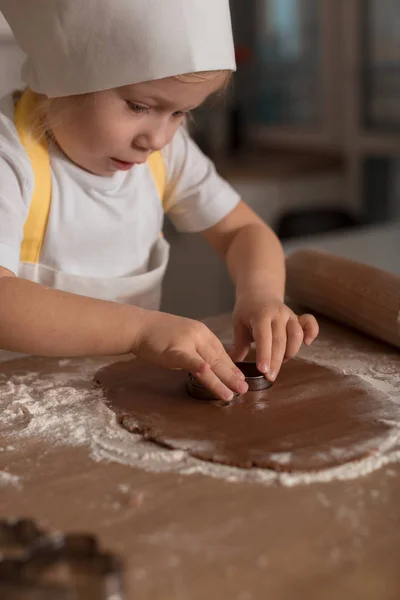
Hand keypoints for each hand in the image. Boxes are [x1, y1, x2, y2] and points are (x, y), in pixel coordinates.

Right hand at [133, 310, 247, 400]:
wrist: (138, 326)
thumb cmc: (157, 334)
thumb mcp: (183, 338)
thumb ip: (195, 349)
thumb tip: (206, 365)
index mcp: (202, 332)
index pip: (221, 352)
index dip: (231, 366)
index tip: (240, 378)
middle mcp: (198, 335)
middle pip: (219, 359)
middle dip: (232, 375)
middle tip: (244, 389)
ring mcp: (187, 342)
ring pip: (208, 363)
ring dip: (222, 379)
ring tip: (233, 392)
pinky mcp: (174, 350)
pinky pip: (189, 360)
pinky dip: (199, 366)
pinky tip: (207, 372)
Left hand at [230, 291, 318, 381]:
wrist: (259, 293)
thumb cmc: (247, 311)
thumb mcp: (239, 324)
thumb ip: (239, 344)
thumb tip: (231, 364)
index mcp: (260, 315)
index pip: (263, 336)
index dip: (264, 354)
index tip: (263, 370)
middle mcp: (277, 314)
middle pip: (280, 340)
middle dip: (276, 361)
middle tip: (270, 377)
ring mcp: (289, 315)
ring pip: (296, 335)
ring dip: (290, 352)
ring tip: (280, 364)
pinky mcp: (298, 317)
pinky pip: (310, 323)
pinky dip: (312, 332)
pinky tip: (308, 343)